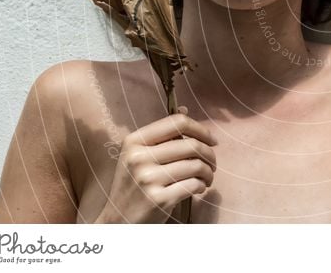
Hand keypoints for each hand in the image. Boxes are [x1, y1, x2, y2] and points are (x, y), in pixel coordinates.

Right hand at [95, 105, 216, 222]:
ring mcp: (148, 178)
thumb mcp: (138, 155)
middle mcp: (139, 157)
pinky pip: (193, 185)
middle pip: (191, 145)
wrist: (118, 221)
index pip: (177, 122)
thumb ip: (161, 134)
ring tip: (207, 178)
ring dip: (208, 172)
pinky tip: (198, 188)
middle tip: (213, 164)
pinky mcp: (158, 199)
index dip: (201, 129)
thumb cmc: (133, 185)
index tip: (212, 140)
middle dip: (210, 154)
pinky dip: (202, 186)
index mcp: (134, 141)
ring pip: (196, 166)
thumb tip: (185, 109)